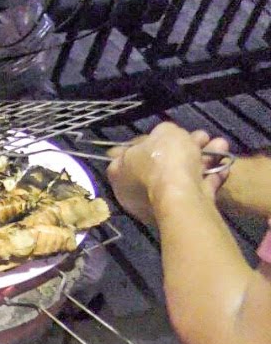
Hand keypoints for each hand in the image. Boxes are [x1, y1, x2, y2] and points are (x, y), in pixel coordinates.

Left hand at [107, 122, 227, 225]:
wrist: (182, 194)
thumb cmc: (163, 160)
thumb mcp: (164, 131)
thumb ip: (164, 132)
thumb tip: (165, 136)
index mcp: (119, 171)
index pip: (130, 153)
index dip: (151, 141)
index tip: (168, 134)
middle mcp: (132, 190)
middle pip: (160, 164)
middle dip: (185, 147)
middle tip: (202, 136)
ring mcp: (155, 204)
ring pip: (181, 175)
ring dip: (203, 157)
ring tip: (221, 144)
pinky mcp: (178, 212)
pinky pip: (194, 189)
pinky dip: (210, 175)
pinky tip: (224, 162)